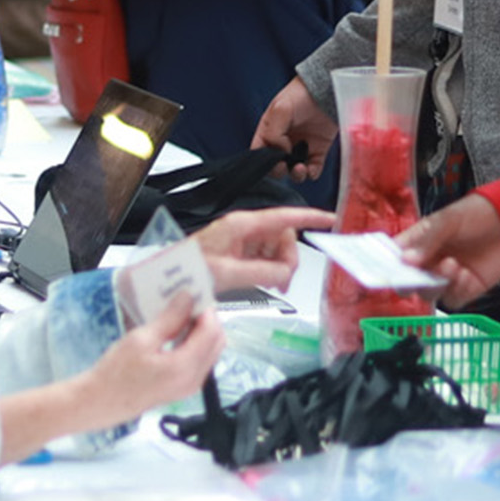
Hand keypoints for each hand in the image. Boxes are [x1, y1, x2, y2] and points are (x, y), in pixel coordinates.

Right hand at [76, 292, 224, 428]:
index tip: (194, 296)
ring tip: (181, 316)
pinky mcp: (181, 390)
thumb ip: (169, 319)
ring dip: (201, 332)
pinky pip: (199, 363)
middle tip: (189, 304)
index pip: (211, 331)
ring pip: (210, 352)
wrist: (98, 403)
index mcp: (185, 367)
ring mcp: (189, 387)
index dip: (206, 310)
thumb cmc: (115, 373)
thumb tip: (187, 298)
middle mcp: (193, 380)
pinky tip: (176, 335)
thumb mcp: (141, 339)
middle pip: (216, 342)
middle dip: (207, 320)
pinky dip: (194, 345)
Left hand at [195, 206, 327, 291]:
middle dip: (289, 258)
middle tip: (284, 280)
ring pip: (274, 249)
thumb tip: (285, 274)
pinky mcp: (237, 253)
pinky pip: (263, 258)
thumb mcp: (226, 273)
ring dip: (279, 267)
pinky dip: (269, 270)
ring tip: (273, 284)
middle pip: (282, 237)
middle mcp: (243, 229)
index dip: (310, 217)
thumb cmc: (188, 268)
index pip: (285, 217)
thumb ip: (261, 272)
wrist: (169, 277)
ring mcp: (240, 241)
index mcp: (242, 225)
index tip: (330, 220)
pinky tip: (264, 282)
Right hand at [253, 78, 337, 181]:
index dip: (261, 161)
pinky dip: (311, 174)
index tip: (270, 160)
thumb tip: (281, 151)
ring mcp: (301, 148)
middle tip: (283, 166)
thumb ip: (273, 133)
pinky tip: (310, 169)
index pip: (259, 153)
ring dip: (295, 175)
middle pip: (275, 166)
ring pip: (293, 171)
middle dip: (278, 170)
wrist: (327, 89)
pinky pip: (313, 169)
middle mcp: (283, 143)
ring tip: (299, 168)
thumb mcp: (280, 109)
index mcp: (269, 132)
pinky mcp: (318, 151)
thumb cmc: (300, 95)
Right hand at [397, 194, 499, 307]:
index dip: (386, 267)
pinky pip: (452, 299)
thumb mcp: (449, 219)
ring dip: (437, 283)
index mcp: (417, 243)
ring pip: (429, 293)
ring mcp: (445, 277)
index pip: (394, 258)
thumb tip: (406, 260)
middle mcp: (428, 263)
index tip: (384, 272)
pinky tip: (466, 274)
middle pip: (408, 282)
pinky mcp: (464, 289)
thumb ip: (428, 239)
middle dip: (411, 281)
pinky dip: (457, 290)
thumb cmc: (476, 214)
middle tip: (419, 274)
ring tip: (453, 264)